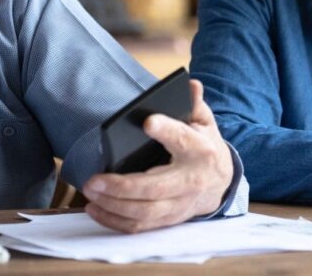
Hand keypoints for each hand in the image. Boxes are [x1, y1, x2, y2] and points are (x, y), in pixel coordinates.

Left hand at [81, 80, 234, 232]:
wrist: (221, 183)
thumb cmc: (204, 146)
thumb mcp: (204, 122)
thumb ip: (194, 104)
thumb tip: (190, 85)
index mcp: (200, 151)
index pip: (182, 140)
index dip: (166, 131)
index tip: (147, 122)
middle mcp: (190, 181)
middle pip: (155, 188)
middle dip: (121, 186)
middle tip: (93, 179)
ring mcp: (179, 204)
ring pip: (144, 212)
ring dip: (113, 206)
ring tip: (90, 192)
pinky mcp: (168, 219)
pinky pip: (140, 226)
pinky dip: (115, 221)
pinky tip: (95, 209)